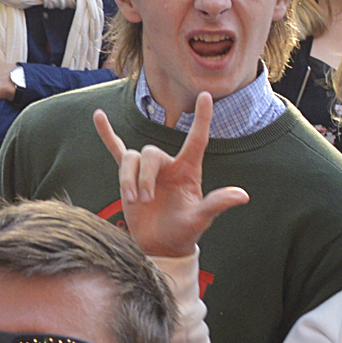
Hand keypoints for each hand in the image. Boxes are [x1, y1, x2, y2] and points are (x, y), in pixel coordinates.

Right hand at [93, 94, 251, 259]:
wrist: (159, 246)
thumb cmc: (184, 232)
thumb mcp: (200, 219)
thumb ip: (216, 204)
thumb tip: (242, 196)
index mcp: (188, 170)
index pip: (197, 139)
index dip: (203, 118)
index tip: (206, 96)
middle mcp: (168, 165)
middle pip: (150, 154)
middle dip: (145, 176)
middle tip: (146, 200)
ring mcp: (147, 170)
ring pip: (131, 158)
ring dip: (129, 178)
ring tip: (133, 200)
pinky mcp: (130, 177)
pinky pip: (117, 150)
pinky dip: (107, 135)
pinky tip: (98, 117)